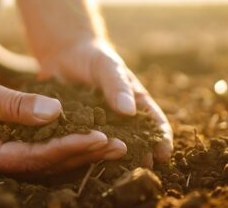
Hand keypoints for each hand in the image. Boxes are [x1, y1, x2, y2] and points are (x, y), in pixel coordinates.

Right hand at [0, 64, 126, 172]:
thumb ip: (15, 105)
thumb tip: (57, 112)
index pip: (34, 157)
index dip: (68, 148)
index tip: (99, 137)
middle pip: (46, 164)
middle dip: (82, 154)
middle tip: (118, 145)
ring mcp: (2, 154)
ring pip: (47, 159)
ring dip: (79, 152)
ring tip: (112, 145)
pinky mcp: (8, 144)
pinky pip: (41, 148)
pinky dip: (65, 142)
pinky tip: (87, 137)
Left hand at [37, 39, 173, 164]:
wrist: (63, 54)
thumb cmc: (93, 57)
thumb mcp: (107, 67)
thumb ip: (117, 86)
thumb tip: (129, 111)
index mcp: (135, 102)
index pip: (154, 123)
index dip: (161, 139)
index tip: (164, 153)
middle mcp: (120, 118)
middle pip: (136, 141)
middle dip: (141, 155)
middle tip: (143, 170)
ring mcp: (100, 125)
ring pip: (110, 145)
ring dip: (115, 158)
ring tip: (118, 172)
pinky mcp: (78, 128)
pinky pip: (84, 142)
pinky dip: (87, 151)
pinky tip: (86, 162)